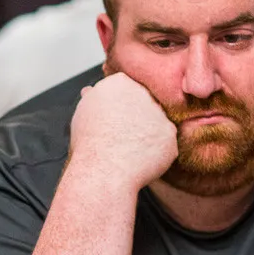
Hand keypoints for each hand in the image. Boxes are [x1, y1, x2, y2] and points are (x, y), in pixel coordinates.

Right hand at [68, 72, 177, 190]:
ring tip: (129, 151)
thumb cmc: (89, 145)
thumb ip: (92, 99)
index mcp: (120, 82)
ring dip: (148, 136)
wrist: (103, 171)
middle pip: (145, 104)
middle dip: (137, 120)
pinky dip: (156, 153)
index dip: (121, 108)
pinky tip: (141, 161)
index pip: (128, 89)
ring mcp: (160, 114)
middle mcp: (143, 93)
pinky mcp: (170, 134)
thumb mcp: (82, 115)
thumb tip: (90, 91)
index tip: (113, 122)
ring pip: (157, 124)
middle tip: (122, 138)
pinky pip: (166, 144)